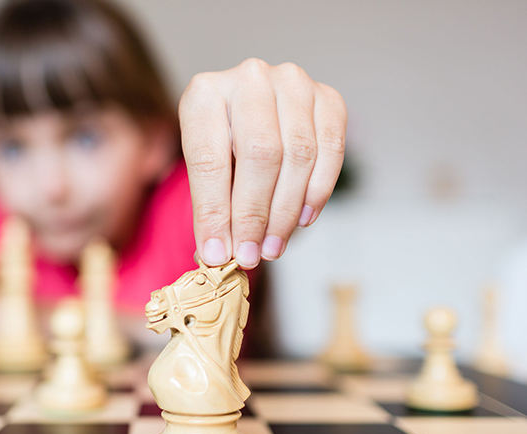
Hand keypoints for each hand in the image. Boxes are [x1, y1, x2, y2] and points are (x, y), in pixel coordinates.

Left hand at [180, 59, 346, 268]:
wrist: (248, 112)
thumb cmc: (221, 144)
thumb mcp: (202, 169)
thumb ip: (210, 207)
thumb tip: (218, 255)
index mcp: (205, 93)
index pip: (209, 160)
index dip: (215, 213)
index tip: (217, 254)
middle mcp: (249, 78)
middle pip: (260, 156)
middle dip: (254, 215)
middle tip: (250, 255)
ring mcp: (292, 82)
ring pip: (298, 156)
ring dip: (286, 212)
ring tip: (272, 246)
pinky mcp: (327, 96)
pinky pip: (330, 150)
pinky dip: (317, 192)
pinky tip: (302, 220)